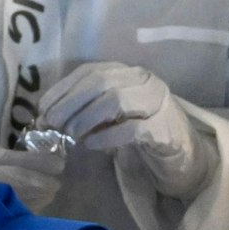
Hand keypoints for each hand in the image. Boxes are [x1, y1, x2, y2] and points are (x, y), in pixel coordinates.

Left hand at [37, 63, 213, 199]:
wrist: (185, 157)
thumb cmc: (142, 134)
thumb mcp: (112, 116)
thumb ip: (87, 110)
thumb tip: (50, 116)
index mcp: (128, 73)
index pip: (89, 71)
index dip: (63, 89)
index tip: (43, 108)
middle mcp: (144, 80)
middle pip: (100, 82)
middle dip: (70, 103)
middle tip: (53, 123)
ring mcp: (158, 102)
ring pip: (116, 100)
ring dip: (86, 118)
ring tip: (72, 134)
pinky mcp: (166, 128)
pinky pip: (132, 129)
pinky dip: (107, 136)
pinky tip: (92, 145)